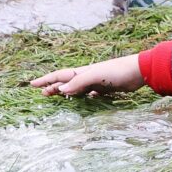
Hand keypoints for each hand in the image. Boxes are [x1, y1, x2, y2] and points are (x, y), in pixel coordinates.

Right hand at [26, 55, 146, 96]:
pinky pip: (91, 93)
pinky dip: (85, 96)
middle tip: (41, 94)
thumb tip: (61, 90)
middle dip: (53, 87)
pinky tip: (84, 100)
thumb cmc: (117, 71)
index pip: (60, 76)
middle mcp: (87, 76)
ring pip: (77, 89)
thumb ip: (79, 82)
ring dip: (67, 93)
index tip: (32, 84)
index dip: (46, 80)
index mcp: (82, 71)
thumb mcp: (95, 76)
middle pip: (66, 82)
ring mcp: (96, 82)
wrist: (138, 71)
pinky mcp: (106, 88)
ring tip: (57, 97)